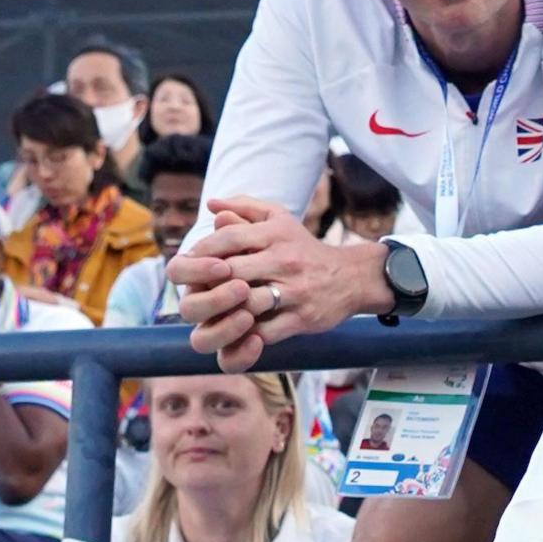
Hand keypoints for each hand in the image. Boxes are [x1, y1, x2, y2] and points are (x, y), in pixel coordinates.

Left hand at [176, 198, 390, 370]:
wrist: (351, 277)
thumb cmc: (304, 249)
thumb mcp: (279, 219)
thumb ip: (245, 208)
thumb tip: (212, 206)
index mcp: (274, 235)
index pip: (226, 239)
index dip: (201, 253)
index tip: (190, 264)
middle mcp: (283, 260)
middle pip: (229, 272)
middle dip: (206, 285)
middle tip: (196, 292)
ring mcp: (293, 291)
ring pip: (245, 304)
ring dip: (223, 311)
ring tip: (212, 313)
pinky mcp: (302, 318)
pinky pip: (265, 331)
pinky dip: (244, 335)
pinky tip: (235, 330)